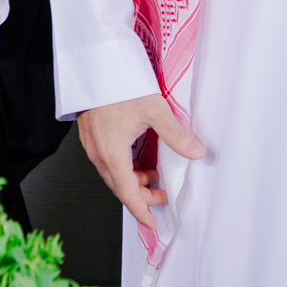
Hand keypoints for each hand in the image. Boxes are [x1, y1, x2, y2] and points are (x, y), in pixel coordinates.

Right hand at [75, 93, 204, 230]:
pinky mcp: (91, 134)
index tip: (152, 223)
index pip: (127, 194)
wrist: (95, 63)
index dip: (141, 211)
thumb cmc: (120, 84)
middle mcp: (98, 153)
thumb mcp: (154, 110)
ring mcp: (92, 144)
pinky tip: (136, 158)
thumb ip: (176, 135)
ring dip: (132, 180)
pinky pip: (106, 161)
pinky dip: (123, 167)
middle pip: (120, 186)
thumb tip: (196, 152)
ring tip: (152, 176)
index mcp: (112, 153)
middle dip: (141, 196)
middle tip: (162, 196)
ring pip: (112, 174)